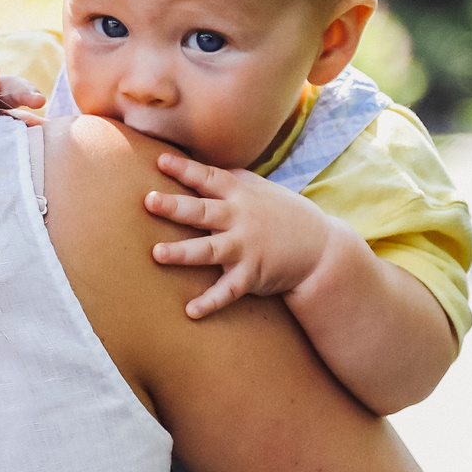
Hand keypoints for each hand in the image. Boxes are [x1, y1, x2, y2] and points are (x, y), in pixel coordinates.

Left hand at [143, 152, 338, 317]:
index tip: (160, 161)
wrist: (322, 249)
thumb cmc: (284, 215)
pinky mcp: (252, 276)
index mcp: (241, 195)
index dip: (185, 169)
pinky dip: (210, 302)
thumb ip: (231, 179)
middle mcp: (241, 219)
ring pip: (209, 250)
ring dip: (183, 253)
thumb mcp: (261, 189)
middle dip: (175, 207)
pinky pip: (227, 291)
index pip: (209, 178)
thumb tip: (198, 169)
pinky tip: (190, 311)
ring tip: (157, 253)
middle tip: (149, 201)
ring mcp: (246, 248)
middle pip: (203, 212)